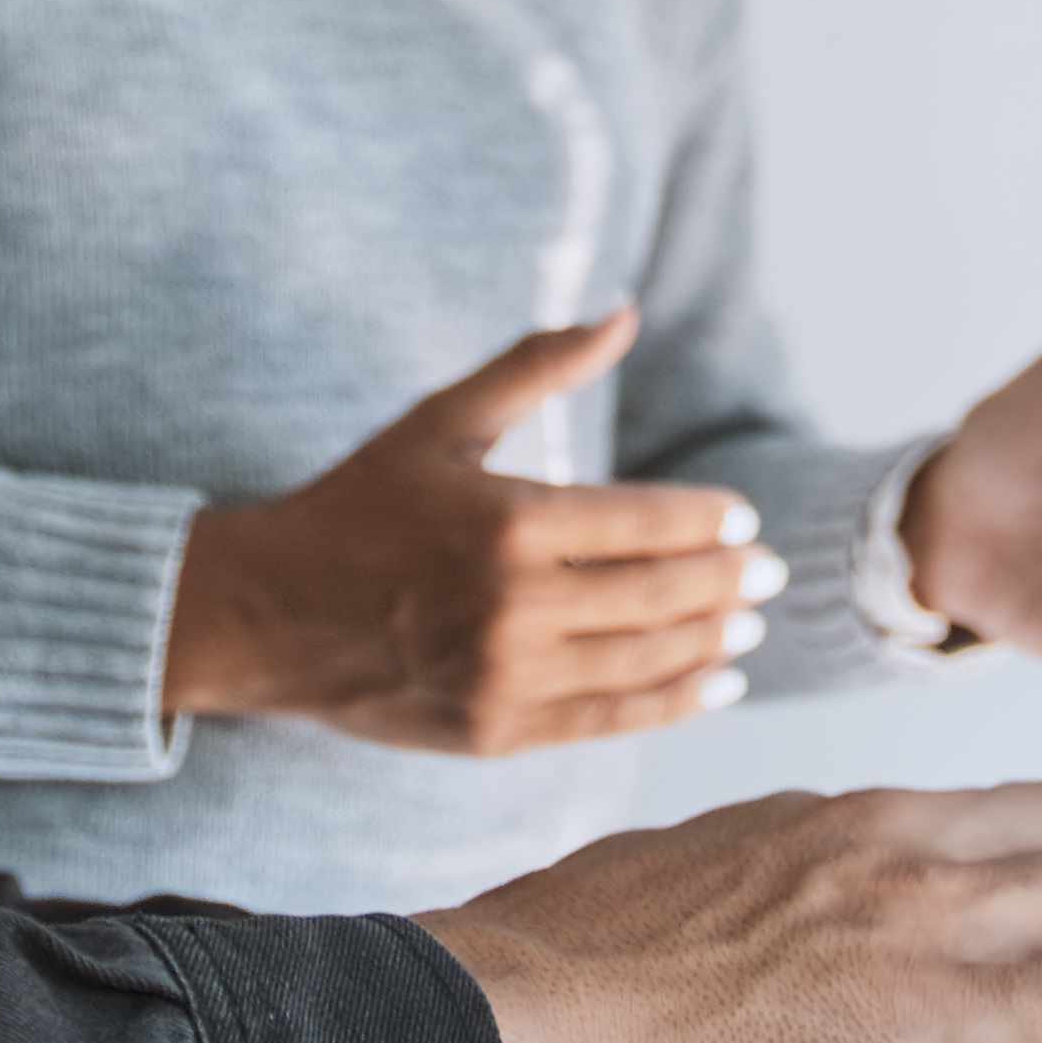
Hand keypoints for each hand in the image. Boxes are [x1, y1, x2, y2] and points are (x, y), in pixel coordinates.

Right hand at [165, 308, 784, 755]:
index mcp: (509, 522)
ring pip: (644, 662)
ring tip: (750, 626)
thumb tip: (625, 311)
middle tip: (772, 574)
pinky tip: (716, 684)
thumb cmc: (359, 505)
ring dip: (712, 643)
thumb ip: (538, 366)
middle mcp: (513, 606)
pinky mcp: (494, 731)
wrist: (268, 614)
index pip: (648, 523)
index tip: (743, 520)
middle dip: (730, 584)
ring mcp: (504, 677)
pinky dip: (674, 702)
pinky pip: (610, 718)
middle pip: (660, 595)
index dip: (710, 523)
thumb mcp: (443, 423)